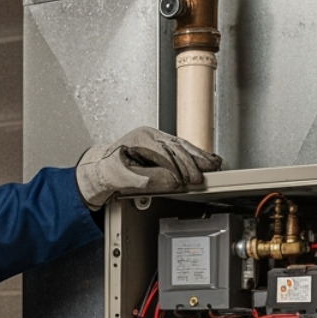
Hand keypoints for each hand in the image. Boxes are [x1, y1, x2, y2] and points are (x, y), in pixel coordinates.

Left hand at [74, 126, 221, 209]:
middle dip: (191, 163)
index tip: (184, 182)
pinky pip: (181, 148)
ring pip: (182, 145)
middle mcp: (150, 135)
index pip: (165, 152)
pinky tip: (206, 160)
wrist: (103, 167)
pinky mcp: (162, 144)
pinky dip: (195, 155)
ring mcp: (157, 138)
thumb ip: (149, 180)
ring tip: (213, 165)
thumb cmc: (111, 171)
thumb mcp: (125, 178)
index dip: (177, 168)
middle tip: (200, 178)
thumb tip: (172, 182)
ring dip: (199, 157)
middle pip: (177, 147)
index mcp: (140, 139)